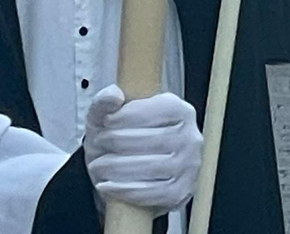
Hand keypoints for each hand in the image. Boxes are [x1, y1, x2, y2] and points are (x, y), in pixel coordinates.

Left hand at [82, 86, 201, 212]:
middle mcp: (191, 137)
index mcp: (180, 111)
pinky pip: (153, 193)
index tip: (107, 121)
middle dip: (118, 142)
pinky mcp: (180, 191)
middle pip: (154, 139)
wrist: (128, 174)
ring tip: (98, 165)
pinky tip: (108, 185)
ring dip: (118, 167)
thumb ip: (105, 101)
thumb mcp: (108, 117)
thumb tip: (113, 96)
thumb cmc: (122, 141)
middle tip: (99, 144)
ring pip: (152, 167)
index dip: (129, 116)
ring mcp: (188, 166)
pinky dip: (126, 190)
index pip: (159, 110)